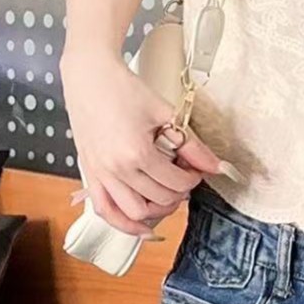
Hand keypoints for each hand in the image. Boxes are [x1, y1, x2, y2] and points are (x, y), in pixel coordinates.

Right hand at [59, 47, 224, 236]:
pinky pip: (105, 211)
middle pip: (159, 199)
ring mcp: (100, 175)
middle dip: (179, 193)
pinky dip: (123, 224)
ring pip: (135, 213)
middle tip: (184, 177)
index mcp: (137, 153)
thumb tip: (213, 164)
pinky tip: (141, 226)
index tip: (196, 169)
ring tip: (168, 196)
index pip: (176, 182)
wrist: (90, 77)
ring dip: (157, 210)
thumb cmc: (123, 89)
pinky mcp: (90, 174)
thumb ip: (191, 143)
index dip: (193, 178)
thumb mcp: (164, 112)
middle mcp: (116, 170)